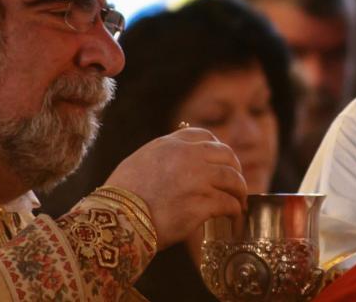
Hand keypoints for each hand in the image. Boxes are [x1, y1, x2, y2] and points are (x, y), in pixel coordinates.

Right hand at [104, 127, 247, 246]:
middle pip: (226, 155)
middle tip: (236, 183)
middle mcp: (188, 157)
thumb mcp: (141, 160)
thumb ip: (164, 155)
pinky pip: (228, 204)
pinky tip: (233, 216)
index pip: (205, 136)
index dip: (218, 149)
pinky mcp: (201, 205)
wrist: (115, 219)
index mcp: (172, 144)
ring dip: (239, 191)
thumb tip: (177, 159)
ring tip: (239, 201)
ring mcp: (197, 180)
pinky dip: (234, 210)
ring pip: (233, 179)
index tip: (223, 161)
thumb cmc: (122, 196)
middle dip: (235, 169)